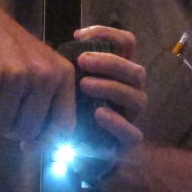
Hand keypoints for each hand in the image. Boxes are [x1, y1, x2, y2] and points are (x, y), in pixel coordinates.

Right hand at [0, 0, 75, 143]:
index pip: (64, 126)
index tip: (30, 146)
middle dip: (9, 126)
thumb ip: (47, 99)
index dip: (46, 143)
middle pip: (27, 130)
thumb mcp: (41, 64)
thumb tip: (38, 144)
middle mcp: (42, 76)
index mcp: (61, 75)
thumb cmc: (8, 43)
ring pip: (0, 125)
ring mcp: (14, 77)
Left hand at [73, 25, 146, 149]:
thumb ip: (68, 70)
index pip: (126, 44)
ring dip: (110, 87)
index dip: (108, 34)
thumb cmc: (77, 114)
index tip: (79, 36)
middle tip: (83, 60)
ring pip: (136, 97)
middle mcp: (131, 92)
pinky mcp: (128, 143)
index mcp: (119, 74)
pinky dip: (116, 121)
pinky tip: (98, 114)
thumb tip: (54, 52)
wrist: (81, 157)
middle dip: (110, 62)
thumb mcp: (71, 88)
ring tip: (84, 85)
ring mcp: (132, 118)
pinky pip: (132, 132)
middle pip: (135, 71)